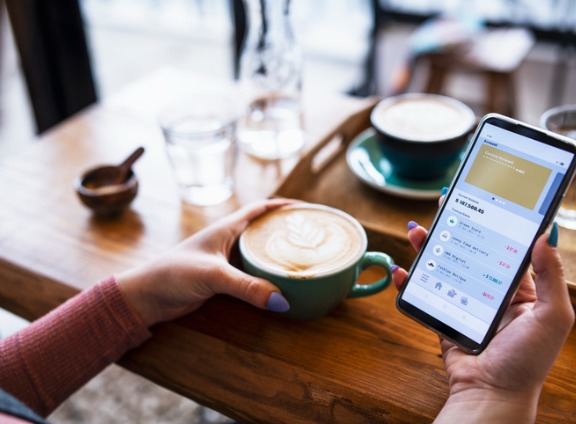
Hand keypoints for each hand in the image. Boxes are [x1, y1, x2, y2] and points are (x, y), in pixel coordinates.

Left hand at [116, 198, 294, 326]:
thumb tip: (282, 300)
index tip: (308, 209)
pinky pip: (252, 274)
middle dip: (287, 230)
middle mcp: (228, 241)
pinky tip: (279, 283)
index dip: (284, 205)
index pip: (261, 209)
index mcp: (226, 229)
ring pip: (259, 253)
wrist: (146, 296)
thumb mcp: (213, 276)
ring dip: (278, 255)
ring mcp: (226, 260)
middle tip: (312, 236)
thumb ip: (247, 287)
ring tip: (303, 260)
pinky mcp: (223, 279)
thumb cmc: (173, 274)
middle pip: (264, 230)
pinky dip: (267, 276)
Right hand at [393, 220, 574, 422]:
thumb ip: (550, 277)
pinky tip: (401, 270)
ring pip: (442, 267)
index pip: (503, 248)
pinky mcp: (443, 317)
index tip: (480, 200)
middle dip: (453, 227)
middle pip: (467, 251)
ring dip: (427, 248)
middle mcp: (489, 293)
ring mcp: (463, 304)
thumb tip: (543, 237)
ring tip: (414, 231)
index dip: (491, 223)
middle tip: (444, 204)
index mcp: (519, 290)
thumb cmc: (527, 361)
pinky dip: (408, 282)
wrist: (491, 394)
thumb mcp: (552, 317)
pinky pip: (423, 295)